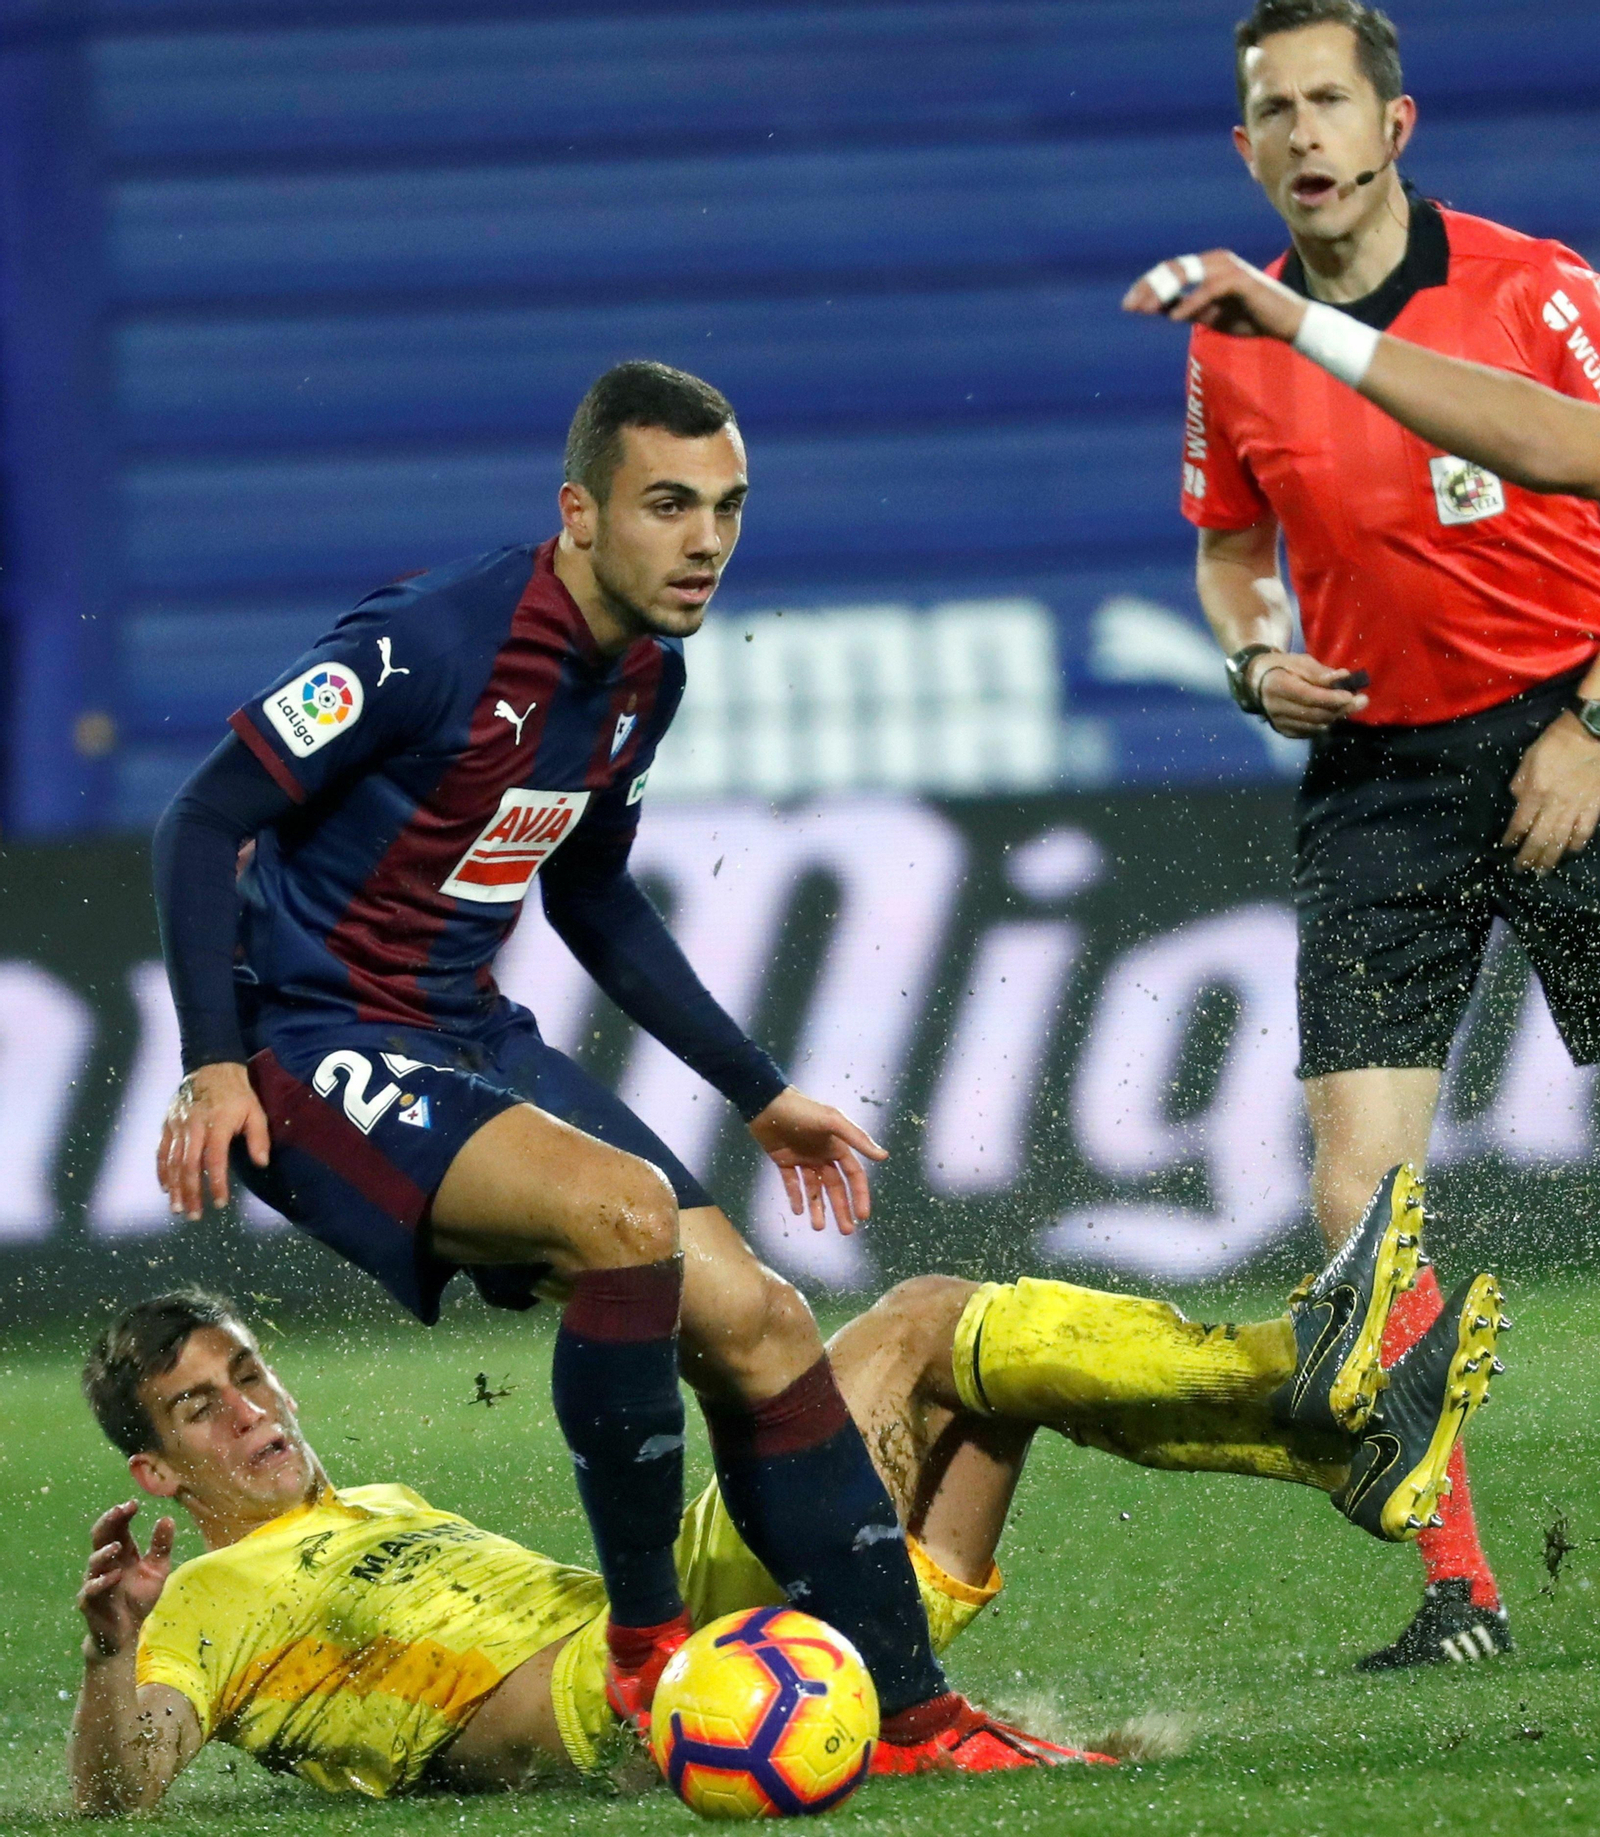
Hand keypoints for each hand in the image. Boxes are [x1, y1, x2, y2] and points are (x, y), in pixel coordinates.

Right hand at [78, 1503, 174, 1661]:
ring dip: (104, 1553)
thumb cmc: (139, 1597)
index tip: (134, 1503)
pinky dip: (101, 1582)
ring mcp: (95, 1581)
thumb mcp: (157, 1569)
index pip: (117, 1527)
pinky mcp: (90, 1602)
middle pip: (101, 1537)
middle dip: (108, 1522)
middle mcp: (105, 1563)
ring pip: (93, 1562)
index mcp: (121, 1551)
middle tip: (119, 1510)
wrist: (127, 1632)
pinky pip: (91, 1590)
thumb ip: (161, 1546)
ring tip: (118, 1546)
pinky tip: (114, 1576)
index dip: (122, 1514)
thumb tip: (168, 1518)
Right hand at [158, 1061, 269, 1220]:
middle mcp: (194, 1126)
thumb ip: (259, 1138)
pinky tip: (166, 1188)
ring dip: (174, 1187)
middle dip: (191, 1192)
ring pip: (173, 1161)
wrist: (210, 1067)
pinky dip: (162, 1171)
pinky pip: (162, 1151)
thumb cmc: (237, 1093)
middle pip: (189, 1165)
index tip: (220, 1203)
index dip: (217, 1183)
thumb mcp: (255, 1110)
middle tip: (193, 1215)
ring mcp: (177, 1125)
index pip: (215, 1160)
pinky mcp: (168, 1124)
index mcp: (217, 1123)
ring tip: (177, 1208)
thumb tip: (262, 1163)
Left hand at [748, 1087, 887, 1235]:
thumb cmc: (801, 1110)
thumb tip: (884, 1156)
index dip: (860, 1195)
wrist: (766, 1103)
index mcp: (837, 1146)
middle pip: (835, 1187)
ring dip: (818, 1207)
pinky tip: (799, 1212)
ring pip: (813, 1189)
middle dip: (841, 1209)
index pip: (854, 1176)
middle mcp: (822, 1154)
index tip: (862, 1216)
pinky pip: (792, 1183)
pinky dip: (796, 1197)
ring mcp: (803, 1158)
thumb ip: (857, 1138)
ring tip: (818, 1227)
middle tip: (845, 1231)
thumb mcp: (832, 1121)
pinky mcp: (783, 1160)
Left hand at [1123, 249, 1309, 342]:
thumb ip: (1184, 308)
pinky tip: (1174, 318)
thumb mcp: (1207, 315)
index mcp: (1208, 266)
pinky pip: (1208, 289)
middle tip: (1129, 306)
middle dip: (1149, 287)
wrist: (1284, 322)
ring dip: (1164, 293)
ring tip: (1145, 311)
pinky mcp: (1240, 280)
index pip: (1170, 271)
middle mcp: (1216, 261)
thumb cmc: (1248, 317)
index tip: (1128, 304)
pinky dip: (1190, 304)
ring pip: (1187, 274)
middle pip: (1173, 269)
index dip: (1147, 286)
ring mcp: (1228, 267)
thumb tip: (1155, 308)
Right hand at [1251, 651, 1369, 736]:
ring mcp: (1279, 722)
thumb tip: (1343, 677)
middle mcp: (1276, 707)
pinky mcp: (1284, 730)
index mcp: (1278, 686)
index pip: (1309, 696)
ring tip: (1350, 706)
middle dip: (1341, 708)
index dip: (1332, 698)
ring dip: (1336, 716)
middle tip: (1363, 701)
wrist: (1255, 682)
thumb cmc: (1281, 667)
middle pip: (1315, 713)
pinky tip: (1334, 714)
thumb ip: (1320, 672)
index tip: (1352, 695)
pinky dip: (1325, 723)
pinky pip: (1310, 731)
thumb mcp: (1299, 662)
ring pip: (1315, 725)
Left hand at [1502, 711, 1599, 871]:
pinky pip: (1584, 830)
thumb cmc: (1558, 741)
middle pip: (1539, 837)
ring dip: (1550, 857)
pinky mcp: (1595, 805)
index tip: (1506, 848)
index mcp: (1535, 791)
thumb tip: (1518, 802)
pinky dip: (1576, 843)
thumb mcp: (1529, 757)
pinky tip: (1569, 852)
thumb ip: (1521, 782)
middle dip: (1529, 856)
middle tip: (1521, 870)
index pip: (1520, 822)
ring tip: (1542, 871)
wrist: (1593, 731)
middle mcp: (1554, 803)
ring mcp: (1577, 806)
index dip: (1512, 838)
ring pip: (1561, 839)